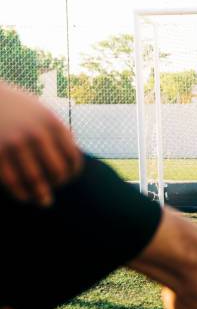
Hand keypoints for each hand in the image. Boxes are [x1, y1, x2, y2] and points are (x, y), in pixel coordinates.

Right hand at [0, 83, 82, 205]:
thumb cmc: (17, 108)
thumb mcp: (42, 113)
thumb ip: (58, 134)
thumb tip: (73, 161)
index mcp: (52, 124)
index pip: (72, 157)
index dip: (73, 172)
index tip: (69, 177)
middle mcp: (36, 134)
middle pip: (57, 171)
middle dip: (59, 184)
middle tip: (56, 188)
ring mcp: (15, 144)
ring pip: (35, 180)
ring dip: (41, 195)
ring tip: (43, 200)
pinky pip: (12, 181)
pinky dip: (21, 194)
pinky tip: (25, 197)